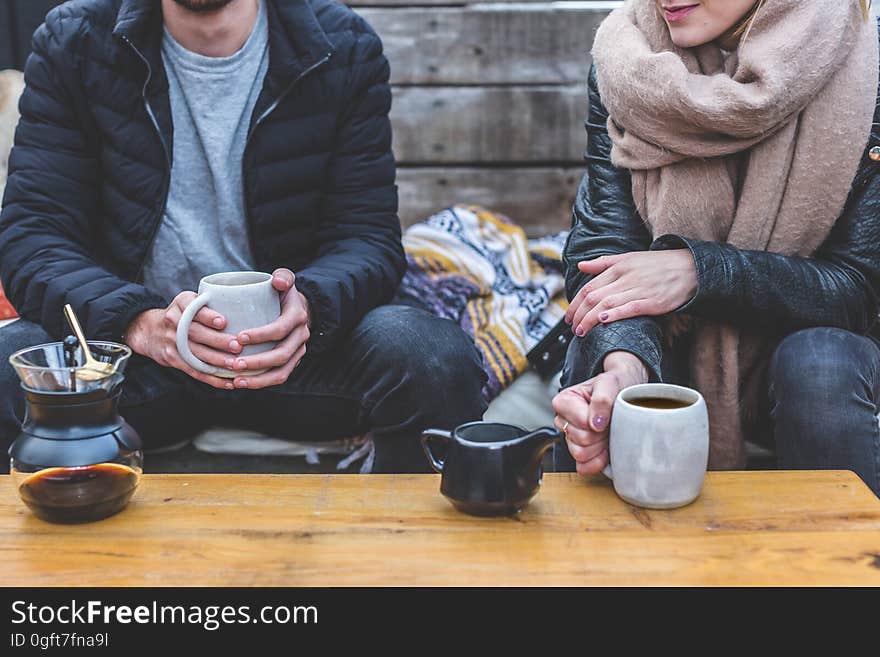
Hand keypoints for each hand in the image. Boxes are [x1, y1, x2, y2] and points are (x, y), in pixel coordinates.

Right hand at [125, 292, 241, 389]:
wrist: (149, 330)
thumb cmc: (181, 314)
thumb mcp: (189, 301)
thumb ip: (209, 304)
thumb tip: (244, 310)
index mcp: (181, 303)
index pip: (194, 309)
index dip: (208, 316)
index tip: (223, 322)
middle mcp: (174, 321)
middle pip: (196, 333)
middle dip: (218, 341)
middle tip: (237, 347)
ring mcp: (172, 341)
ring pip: (196, 353)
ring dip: (217, 361)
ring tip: (235, 365)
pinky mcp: (173, 358)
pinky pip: (194, 370)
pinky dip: (212, 378)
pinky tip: (228, 383)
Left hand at [229, 268, 310, 389]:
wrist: (296, 309)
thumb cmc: (282, 294)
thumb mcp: (285, 280)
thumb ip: (283, 276)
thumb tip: (277, 282)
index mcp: (297, 317)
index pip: (280, 329)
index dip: (261, 335)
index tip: (239, 337)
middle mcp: (301, 337)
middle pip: (281, 355)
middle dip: (257, 361)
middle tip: (233, 363)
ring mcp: (298, 352)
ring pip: (281, 372)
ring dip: (258, 379)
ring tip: (236, 380)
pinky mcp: (291, 362)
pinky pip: (278, 377)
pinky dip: (260, 383)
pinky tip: (240, 383)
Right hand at [552, 351, 647, 474]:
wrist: (626, 392)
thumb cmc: (615, 385)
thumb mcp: (610, 383)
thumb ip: (602, 399)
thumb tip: (595, 423)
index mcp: (564, 402)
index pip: (580, 424)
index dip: (598, 422)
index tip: (607, 414)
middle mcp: (564, 421)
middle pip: (580, 441)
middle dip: (600, 434)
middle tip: (609, 422)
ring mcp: (570, 438)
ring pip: (581, 454)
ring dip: (600, 446)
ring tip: (608, 432)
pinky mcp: (580, 453)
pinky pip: (583, 467)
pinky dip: (598, 461)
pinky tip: (606, 447)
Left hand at [564, 250, 696, 337]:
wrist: (691, 268)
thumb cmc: (658, 264)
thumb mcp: (629, 257)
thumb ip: (603, 263)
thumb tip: (580, 266)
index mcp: (618, 267)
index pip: (589, 287)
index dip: (575, 303)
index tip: (568, 316)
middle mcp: (626, 278)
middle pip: (594, 297)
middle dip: (579, 314)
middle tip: (572, 327)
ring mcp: (639, 290)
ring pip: (607, 304)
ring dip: (590, 319)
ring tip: (581, 332)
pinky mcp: (653, 302)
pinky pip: (629, 308)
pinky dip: (614, 314)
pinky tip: (602, 321)